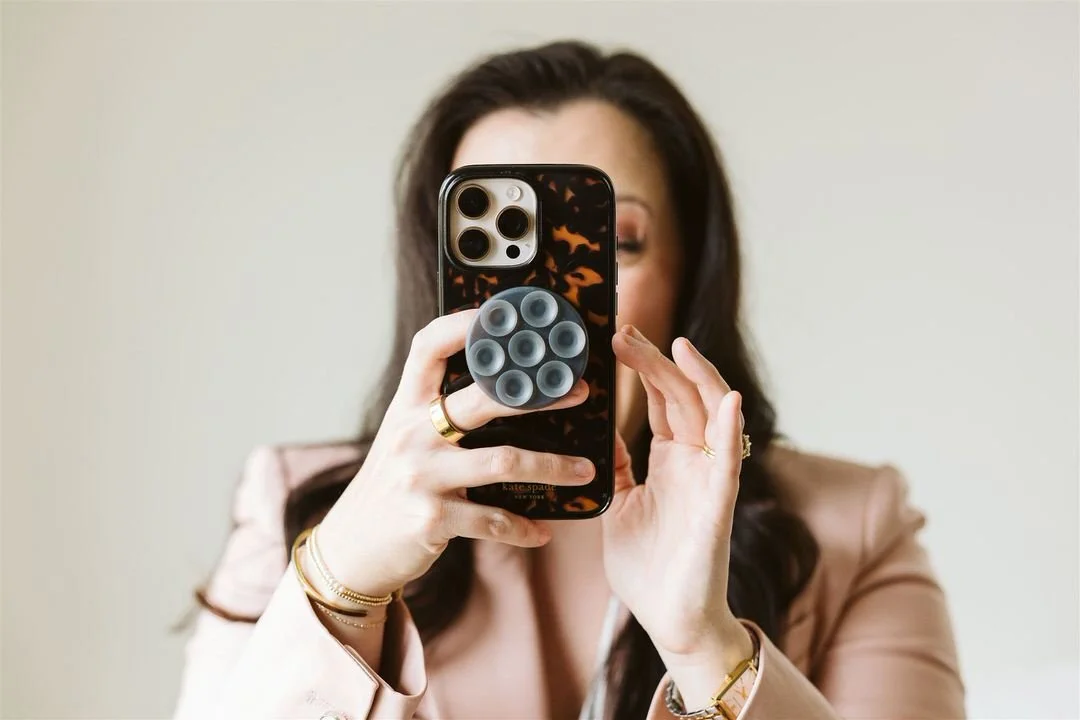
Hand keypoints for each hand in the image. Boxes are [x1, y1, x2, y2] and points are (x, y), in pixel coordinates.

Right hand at [316, 310, 593, 596]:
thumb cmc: (391, 486)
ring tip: (586, 469)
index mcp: (405, 407)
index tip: (502, 314)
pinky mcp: (431, 519)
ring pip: (503, 461)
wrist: (353, 548)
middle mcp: (411, 435)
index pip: (427, 348)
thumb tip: (499, 385)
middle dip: (539, 394)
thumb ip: (436, 412)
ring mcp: (421, 477)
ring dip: (553, 466)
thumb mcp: (402, 439)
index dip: (463, 324)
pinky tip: (542, 530)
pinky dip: (523, 528)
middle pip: (482, 400)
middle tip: (579, 392)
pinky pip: (493, 520)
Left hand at [604, 325, 752, 705]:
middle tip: (626, 331)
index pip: (660, 400)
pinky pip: (729, 462)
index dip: (643, 368)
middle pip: (681, 396)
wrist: (668, 619)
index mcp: (669, 461)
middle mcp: (693, 462)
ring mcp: (708, 480)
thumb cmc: (647, 567)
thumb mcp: (618, 505)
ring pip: (710, 414)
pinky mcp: (718, 506)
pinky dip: (732, 429)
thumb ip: (616, 468)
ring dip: (697, 378)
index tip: (616, 339)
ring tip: (676, 345)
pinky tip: (728, 401)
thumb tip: (598, 432)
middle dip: (657, 361)